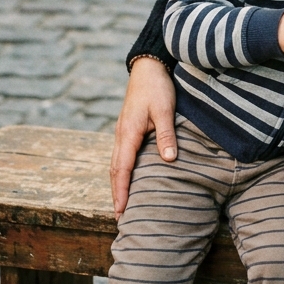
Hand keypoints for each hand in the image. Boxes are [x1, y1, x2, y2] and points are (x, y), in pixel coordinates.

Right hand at [110, 57, 176, 216]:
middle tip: (120, 217)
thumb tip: (169, 159)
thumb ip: (166, 134)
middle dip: (116, 193)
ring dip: (118, 183)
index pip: (121, 169)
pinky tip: (129, 176)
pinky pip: (121, 154)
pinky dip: (121, 170)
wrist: (148, 66)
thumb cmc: (157, 87)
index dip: (121, 191)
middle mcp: (121, 135)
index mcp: (128, 133)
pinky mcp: (127, 128)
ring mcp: (122, 131)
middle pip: (114, 170)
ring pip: (116, 163)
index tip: (120, 211)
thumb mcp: (164, 109)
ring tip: (122, 204)